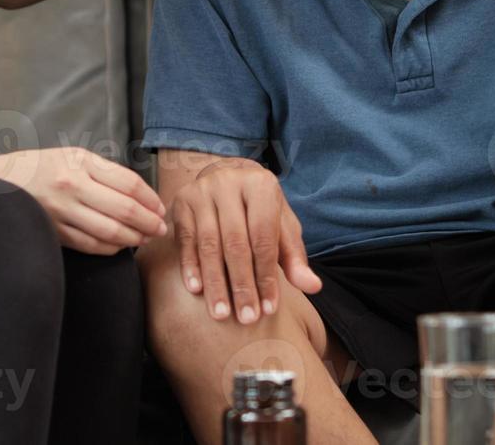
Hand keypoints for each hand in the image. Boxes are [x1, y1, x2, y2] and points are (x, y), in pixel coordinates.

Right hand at [0, 147, 166, 254]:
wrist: (0, 181)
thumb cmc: (43, 167)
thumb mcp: (73, 156)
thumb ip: (104, 172)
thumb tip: (140, 195)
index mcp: (80, 162)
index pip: (128, 183)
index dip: (150, 198)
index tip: (160, 207)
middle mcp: (71, 186)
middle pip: (123, 210)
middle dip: (149, 222)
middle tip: (161, 228)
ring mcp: (61, 211)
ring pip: (109, 232)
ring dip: (133, 239)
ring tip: (145, 239)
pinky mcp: (54, 231)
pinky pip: (91, 245)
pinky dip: (111, 248)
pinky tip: (121, 246)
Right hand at [171, 158, 319, 323]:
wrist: (227, 177)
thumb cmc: (260, 210)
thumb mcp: (282, 227)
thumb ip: (294, 257)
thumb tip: (313, 287)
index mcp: (260, 186)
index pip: (263, 238)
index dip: (266, 276)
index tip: (268, 309)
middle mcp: (229, 183)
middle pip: (235, 243)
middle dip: (241, 285)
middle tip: (246, 318)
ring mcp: (202, 191)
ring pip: (208, 244)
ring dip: (215, 282)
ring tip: (221, 313)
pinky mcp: (182, 202)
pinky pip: (185, 240)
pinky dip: (190, 266)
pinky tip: (196, 290)